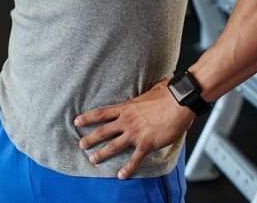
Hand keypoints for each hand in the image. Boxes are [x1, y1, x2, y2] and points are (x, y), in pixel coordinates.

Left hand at [74, 78, 194, 178]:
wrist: (179, 102)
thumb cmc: (168, 94)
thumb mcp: (153, 89)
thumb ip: (151, 89)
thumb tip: (161, 82)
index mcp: (126, 108)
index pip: (101, 113)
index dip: (87, 118)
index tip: (76, 121)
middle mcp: (127, 120)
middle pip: (103, 131)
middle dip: (90, 139)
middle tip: (81, 145)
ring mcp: (135, 133)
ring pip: (113, 146)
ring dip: (102, 154)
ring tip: (92, 160)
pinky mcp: (146, 144)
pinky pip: (134, 159)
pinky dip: (127, 169)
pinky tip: (121, 175)